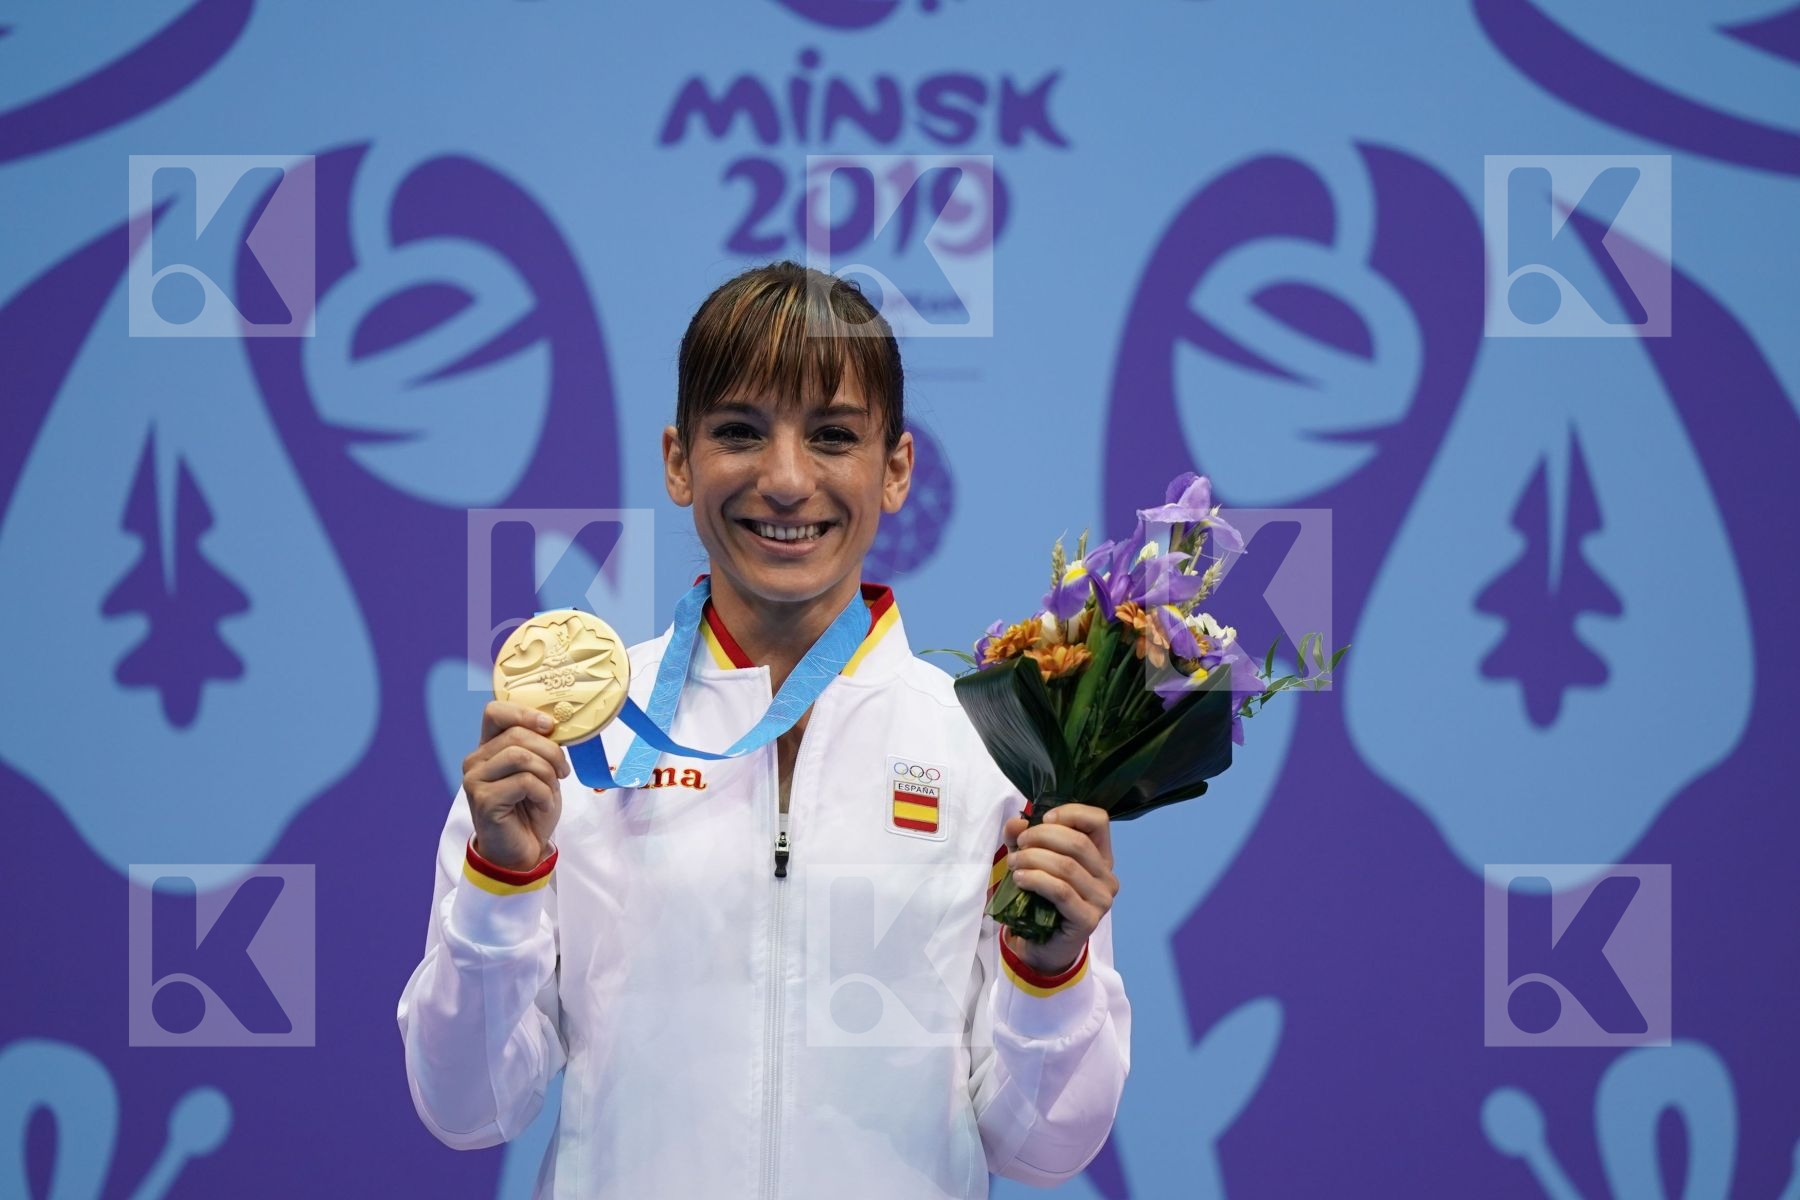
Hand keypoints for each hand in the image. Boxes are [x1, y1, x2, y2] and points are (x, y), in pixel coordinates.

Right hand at [462, 701, 569, 871]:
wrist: (522, 851)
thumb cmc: (531, 809)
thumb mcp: (540, 770)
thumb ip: (540, 746)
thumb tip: (555, 723)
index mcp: (488, 748)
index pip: (495, 711)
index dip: (525, 713)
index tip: (550, 726)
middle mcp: (476, 761)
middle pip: (517, 734)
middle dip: (550, 751)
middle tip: (563, 771)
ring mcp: (475, 780)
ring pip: (522, 756)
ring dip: (547, 773)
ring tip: (551, 789)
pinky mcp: (484, 800)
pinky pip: (524, 782)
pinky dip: (543, 792)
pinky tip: (542, 804)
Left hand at [1000, 803, 1118, 975]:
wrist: (1043, 945)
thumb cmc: (1041, 899)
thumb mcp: (1030, 861)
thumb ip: (1023, 839)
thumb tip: (1015, 823)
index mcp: (1101, 856)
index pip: (1098, 820)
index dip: (1070, 813)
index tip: (1042, 819)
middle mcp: (1107, 876)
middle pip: (1078, 842)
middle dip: (1042, 837)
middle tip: (1019, 844)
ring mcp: (1102, 900)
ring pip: (1067, 866)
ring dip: (1033, 859)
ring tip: (1013, 863)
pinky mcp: (1088, 919)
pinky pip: (1061, 891)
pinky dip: (1036, 880)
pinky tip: (1020, 879)